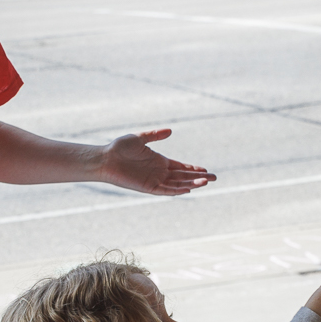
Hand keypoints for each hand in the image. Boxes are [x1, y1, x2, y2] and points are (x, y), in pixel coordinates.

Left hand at [96, 129, 215, 195]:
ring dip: (192, 184)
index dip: (193, 169)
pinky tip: (188, 189)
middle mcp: (158, 172)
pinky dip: (177, 190)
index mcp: (158, 161)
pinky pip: (165, 190)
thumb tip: (170, 131)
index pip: (180, 167)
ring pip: (177, 184)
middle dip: (199, 178)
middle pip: (183, 177)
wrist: (106, 158)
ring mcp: (154, 180)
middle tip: (214, 178)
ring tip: (206, 182)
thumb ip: (155, 135)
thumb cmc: (119, 148)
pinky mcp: (147, 187)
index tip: (205, 170)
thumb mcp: (140, 138)